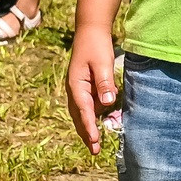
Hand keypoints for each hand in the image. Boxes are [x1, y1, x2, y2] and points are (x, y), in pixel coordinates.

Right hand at [65, 23, 119, 148]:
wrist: (90, 30)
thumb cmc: (96, 45)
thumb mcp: (102, 63)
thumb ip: (105, 83)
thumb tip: (107, 103)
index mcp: (76, 85)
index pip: (84, 111)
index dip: (89, 128)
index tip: (95, 141)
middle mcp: (74, 89)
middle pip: (79, 116)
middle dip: (86, 133)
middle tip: (94, 151)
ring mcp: (78, 88)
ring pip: (82, 112)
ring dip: (87, 127)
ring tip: (95, 142)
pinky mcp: (84, 85)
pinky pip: (86, 105)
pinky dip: (90, 116)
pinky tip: (98, 122)